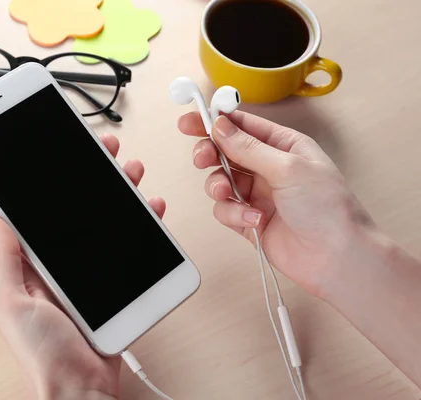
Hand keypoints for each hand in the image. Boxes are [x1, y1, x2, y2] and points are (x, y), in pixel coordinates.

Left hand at [0, 134, 165, 399]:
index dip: (51, 179)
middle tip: (106, 150)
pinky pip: (132, 249)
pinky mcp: (115, 285)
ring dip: (122, 193)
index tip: (63, 151)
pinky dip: (144, 226)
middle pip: (79, 210)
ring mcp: (90, 274)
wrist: (81, 391)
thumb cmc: (43, 355)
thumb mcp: (14, 303)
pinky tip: (152, 210)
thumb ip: (6, 260)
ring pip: (108, 223)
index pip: (41, 212)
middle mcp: (61, 265)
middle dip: (94, 176)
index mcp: (33, 265)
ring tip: (132, 172)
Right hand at [178, 111, 375, 296]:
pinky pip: (226, 210)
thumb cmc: (328, 208)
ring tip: (226, 193)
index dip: (214, 121)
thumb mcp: (288, 167)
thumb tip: (220, 126)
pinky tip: (253, 220)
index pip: (242, 126)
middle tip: (202, 159)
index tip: (190, 121)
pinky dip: (233, 214)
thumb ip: (248, 147)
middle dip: (209, 153)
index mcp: (283, 146)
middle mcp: (269, 168)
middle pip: (225, 151)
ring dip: (218, 185)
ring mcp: (259, 195)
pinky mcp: (250, 220)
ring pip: (220, 181)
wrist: (337, 257)